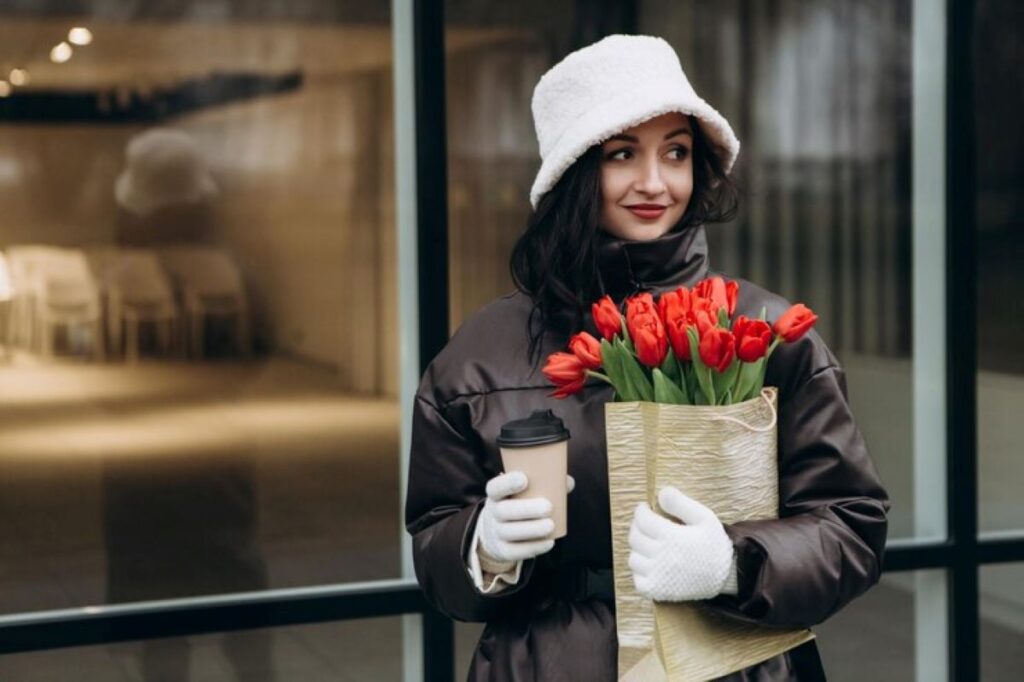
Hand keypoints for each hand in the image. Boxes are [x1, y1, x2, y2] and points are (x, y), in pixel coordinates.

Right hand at [476, 471, 574, 562]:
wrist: (497, 531)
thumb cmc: (518, 505)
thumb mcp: (524, 493)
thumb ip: (546, 484)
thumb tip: (568, 482)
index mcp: (496, 494)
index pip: (495, 487)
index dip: (507, 483)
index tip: (524, 479)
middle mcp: (492, 513)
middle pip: (503, 511)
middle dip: (526, 509)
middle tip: (548, 507)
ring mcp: (495, 533)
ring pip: (509, 532)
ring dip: (532, 529)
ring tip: (551, 525)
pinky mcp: (502, 550)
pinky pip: (515, 551)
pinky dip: (533, 547)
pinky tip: (549, 542)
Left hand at [628, 486, 735, 601]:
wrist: (727, 575)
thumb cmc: (715, 544)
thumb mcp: (704, 517)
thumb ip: (681, 503)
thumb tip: (661, 492)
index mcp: (670, 536)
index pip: (642, 519)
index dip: (640, 511)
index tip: (644, 508)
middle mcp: (660, 556)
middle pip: (635, 538)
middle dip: (638, 527)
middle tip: (645, 524)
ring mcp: (657, 575)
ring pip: (633, 559)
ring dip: (638, 550)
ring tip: (649, 545)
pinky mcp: (658, 591)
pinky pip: (638, 580)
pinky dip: (640, 572)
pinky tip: (651, 566)